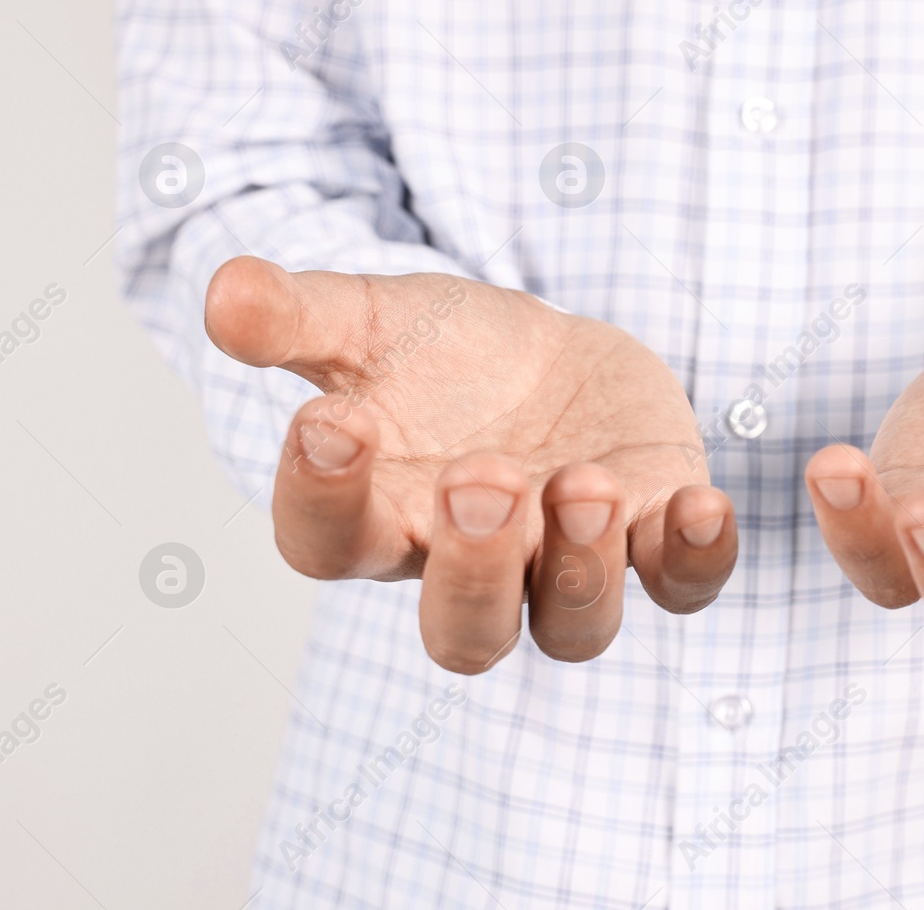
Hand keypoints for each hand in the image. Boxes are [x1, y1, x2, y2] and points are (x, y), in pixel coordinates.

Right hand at [204, 257, 735, 672]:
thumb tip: (221, 293)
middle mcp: (476, 564)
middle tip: (481, 479)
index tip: (336, 420)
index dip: (321, 498)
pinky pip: (683, 585)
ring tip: (585, 482)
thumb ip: (298, 317)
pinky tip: (702, 505)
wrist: (549, 353)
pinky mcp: (654, 536)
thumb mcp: (374, 319)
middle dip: (474, 569)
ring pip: (575, 628)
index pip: (327, 547)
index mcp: (382, 516)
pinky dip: (695, 558)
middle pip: (464, 631)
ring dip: (582, 567)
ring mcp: (569, 560)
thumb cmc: (444, 355)